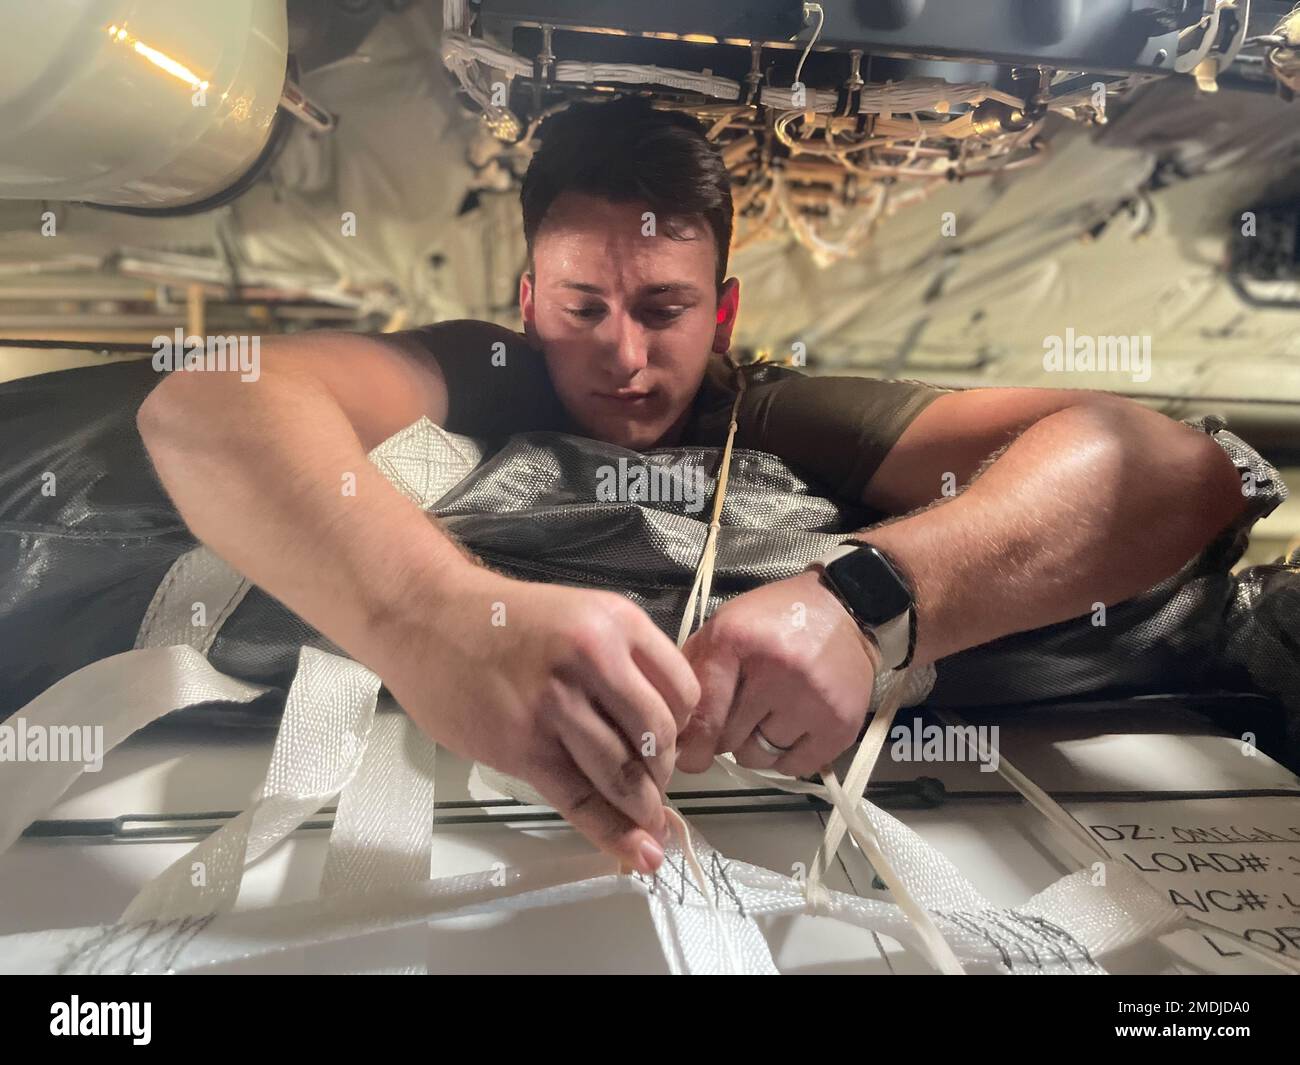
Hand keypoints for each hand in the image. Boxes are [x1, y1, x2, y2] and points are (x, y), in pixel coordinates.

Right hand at [378, 566, 699, 873]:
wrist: (426, 619)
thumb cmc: (499, 619)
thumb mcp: (578, 615)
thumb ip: (619, 661)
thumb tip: (657, 727)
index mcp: (616, 622)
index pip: (683, 691)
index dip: (686, 729)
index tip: (673, 748)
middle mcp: (593, 659)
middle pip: (659, 736)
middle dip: (663, 773)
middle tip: (654, 787)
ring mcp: (556, 703)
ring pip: (623, 773)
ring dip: (642, 807)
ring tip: (646, 822)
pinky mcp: (522, 744)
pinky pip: (579, 798)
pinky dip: (611, 832)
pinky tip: (634, 851)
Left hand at [677, 570, 877, 776]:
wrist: (844, 609)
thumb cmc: (775, 620)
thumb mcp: (725, 626)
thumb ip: (693, 669)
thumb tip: (672, 726)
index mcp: (736, 640)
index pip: (704, 713)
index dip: (691, 744)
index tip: (688, 758)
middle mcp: (776, 670)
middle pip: (728, 740)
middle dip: (726, 736)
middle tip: (740, 716)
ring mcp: (811, 698)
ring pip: (760, 757)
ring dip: (756, 747)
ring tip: (768, 717)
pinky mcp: (840, 723)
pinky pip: (794, 767)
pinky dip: (787, 757)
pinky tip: (792, 729)